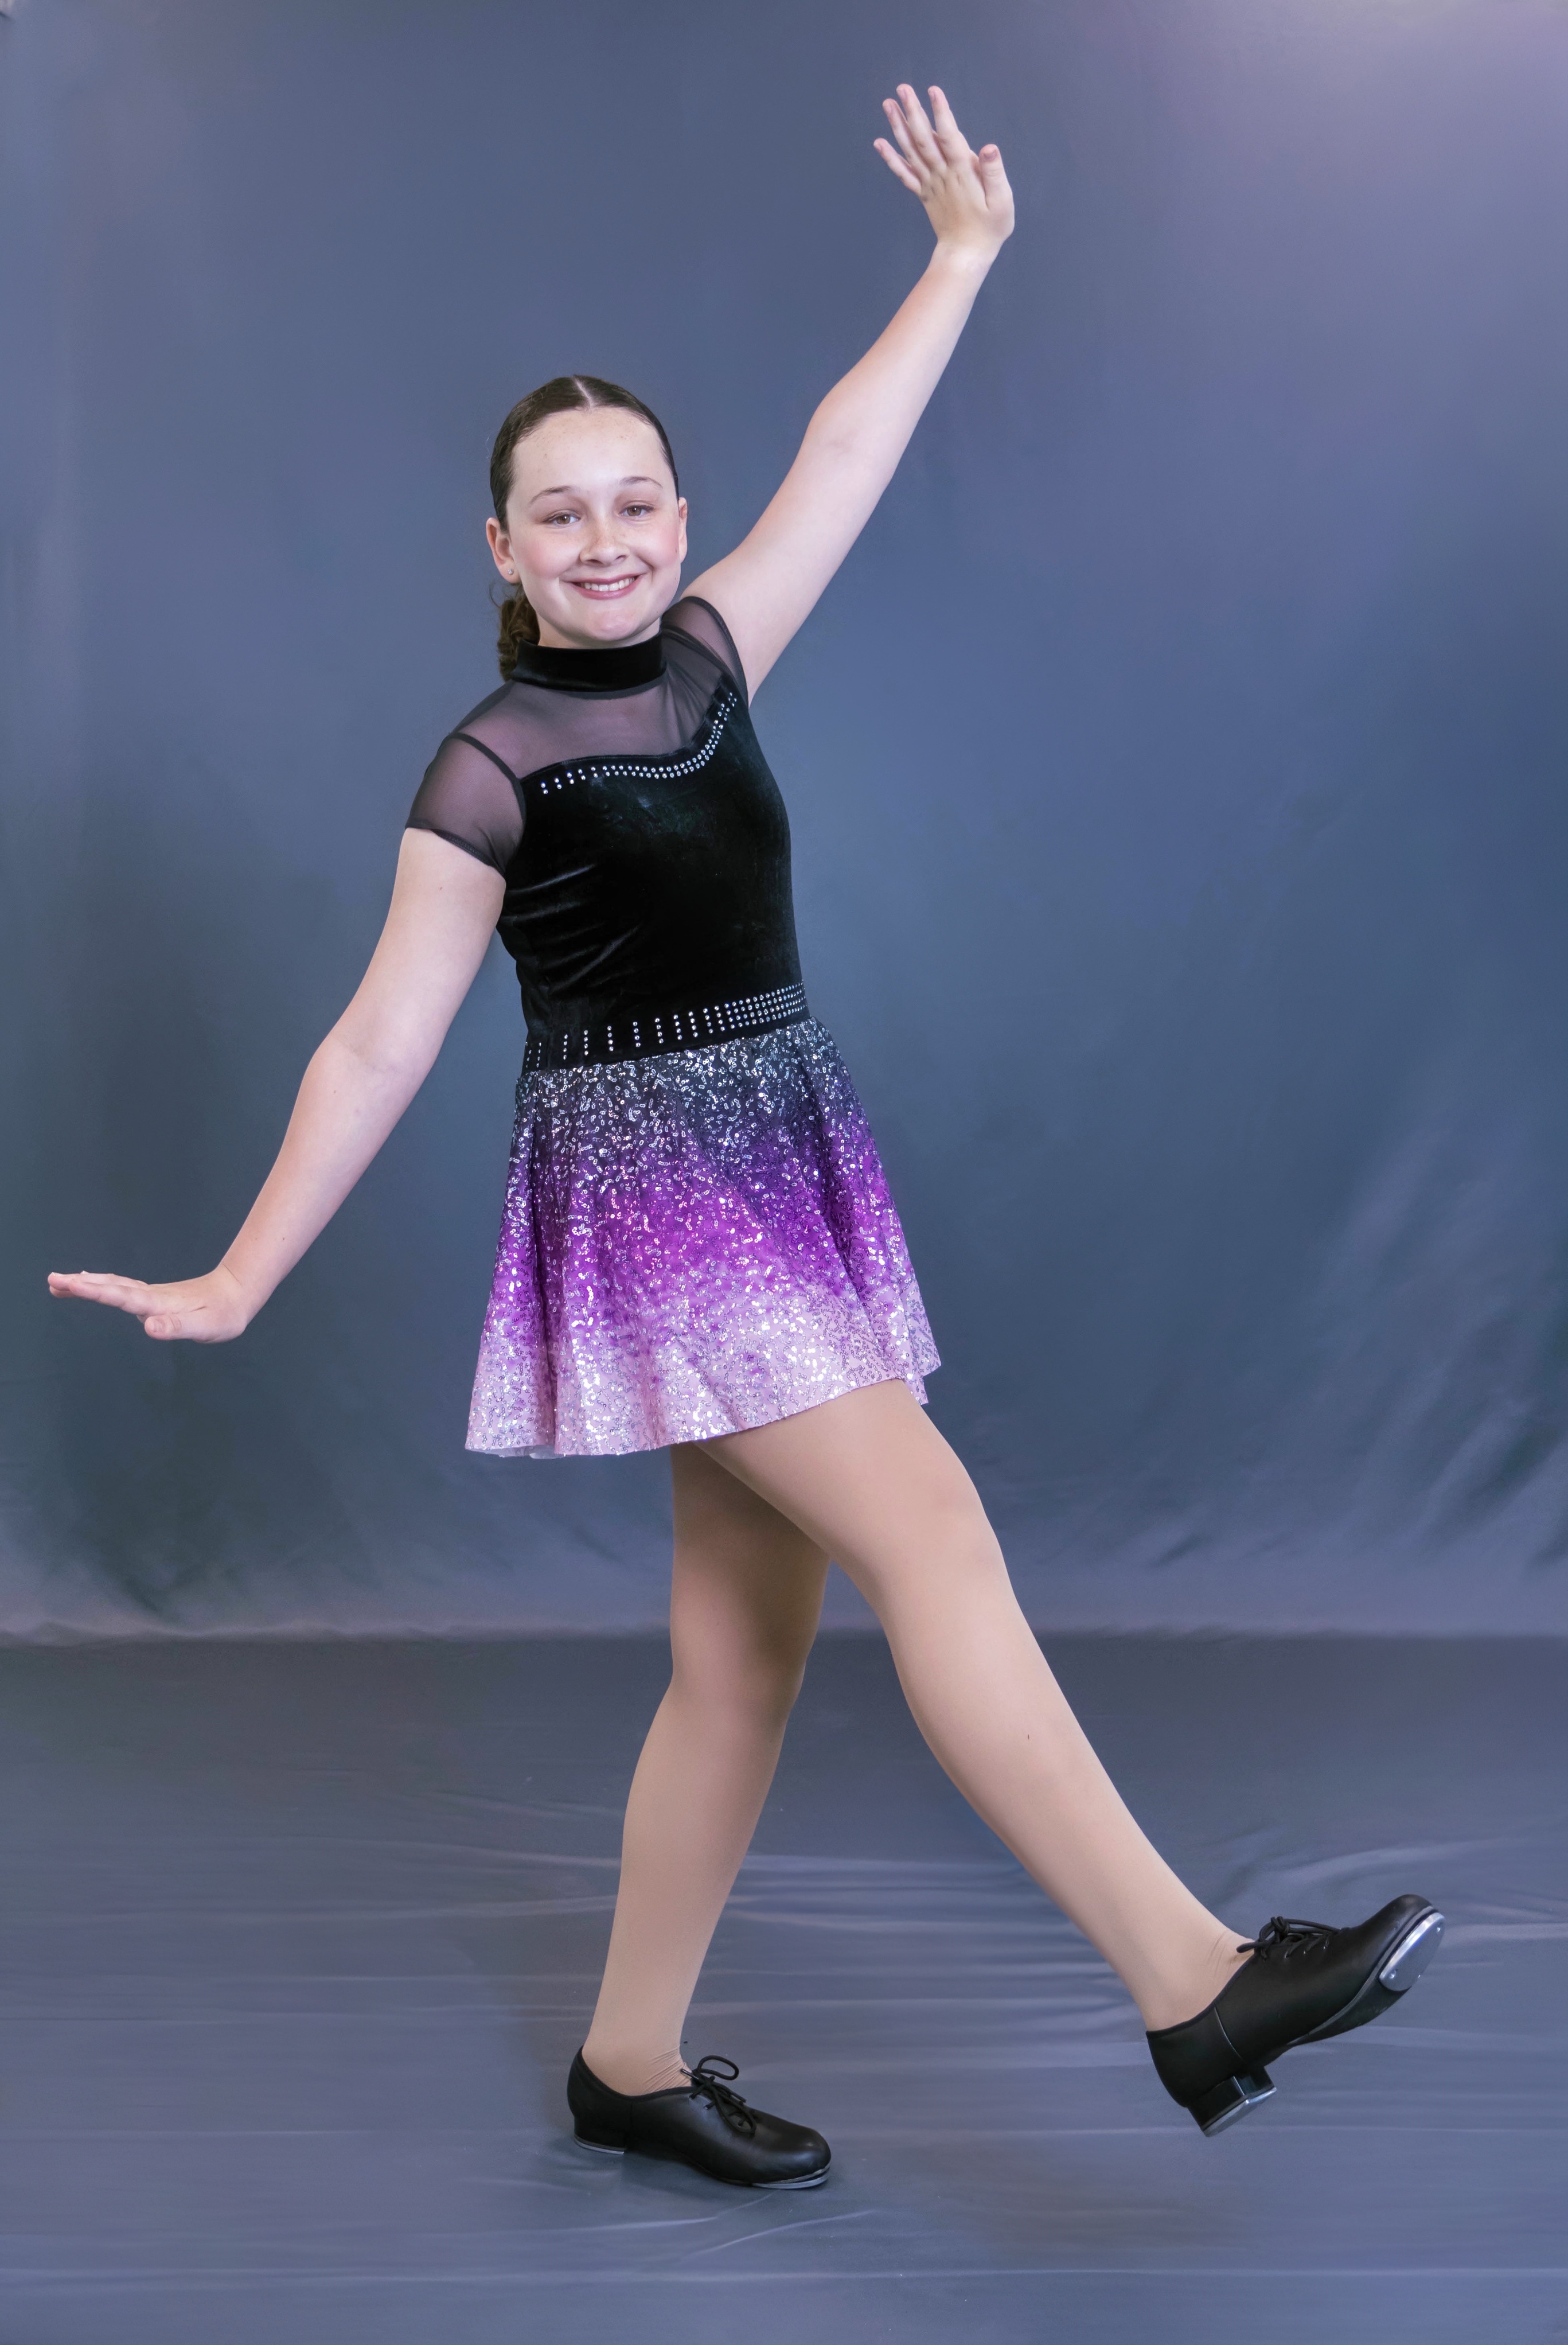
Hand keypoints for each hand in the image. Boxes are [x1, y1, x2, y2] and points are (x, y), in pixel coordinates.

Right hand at [47, 1262, 251, 1341]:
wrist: (237, 1294)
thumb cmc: (223, 1315)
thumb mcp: (204, 1327)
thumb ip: (175, 1327)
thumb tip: (147, 1327)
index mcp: (157, 1303)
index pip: (120, 1296)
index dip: (93, 1291)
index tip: (68, 1284)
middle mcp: (150, 1296)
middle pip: (110, 1287)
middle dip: (80, 1285)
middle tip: (52, 1280)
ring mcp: (151, 1294)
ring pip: (113, 1285)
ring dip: (87, 1284)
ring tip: (60, 1283)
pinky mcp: (154, 1297)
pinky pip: (121, 1288)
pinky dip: (102, 1285)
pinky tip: (94, 1283)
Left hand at [875, 84, 1013, 259]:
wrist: (966, 254)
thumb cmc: (990, 228)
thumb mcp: (1003, 201)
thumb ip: (995, 173)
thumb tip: (990, 147)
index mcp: (962, 172)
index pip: (949, 136)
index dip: (941, 112)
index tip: (933, 90)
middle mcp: (942, 175)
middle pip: (924, 139)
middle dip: (913, 112)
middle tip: (902, 88)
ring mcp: (930, 184)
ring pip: (911, 151)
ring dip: (898, 127)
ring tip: (888, 104)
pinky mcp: (923, 193)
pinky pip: (904, 174)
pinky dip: (890, 158)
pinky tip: (879, 143)